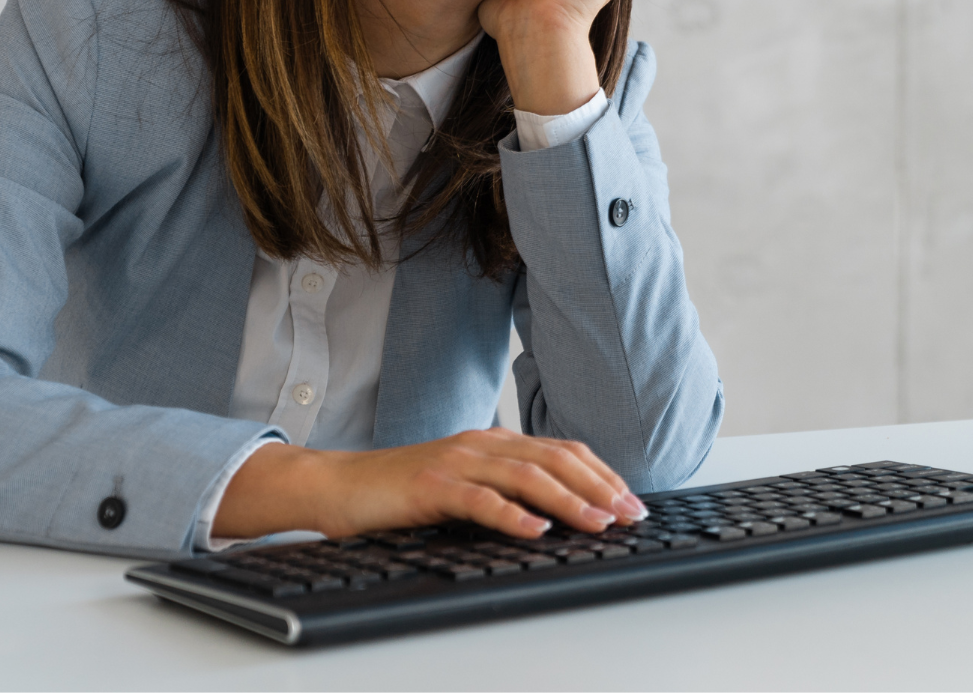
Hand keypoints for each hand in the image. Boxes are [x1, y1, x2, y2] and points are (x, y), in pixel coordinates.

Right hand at [213, 427, 647, 540]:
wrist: (342, 485)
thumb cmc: (404, 491)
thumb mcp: (465, 483)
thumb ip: (504, 488)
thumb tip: (556, 512)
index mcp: (495, 442)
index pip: (562, 451)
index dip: (601, 474)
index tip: (631, 500)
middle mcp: (482, 444)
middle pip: (555, 460)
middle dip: (599, 487)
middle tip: (630, 514)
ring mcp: (457, 461)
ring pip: (527, 476)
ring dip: (568, 501)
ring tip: (597, 522)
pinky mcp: (432, 486)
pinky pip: (480, 500)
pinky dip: (512, 515)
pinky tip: (535, 530)